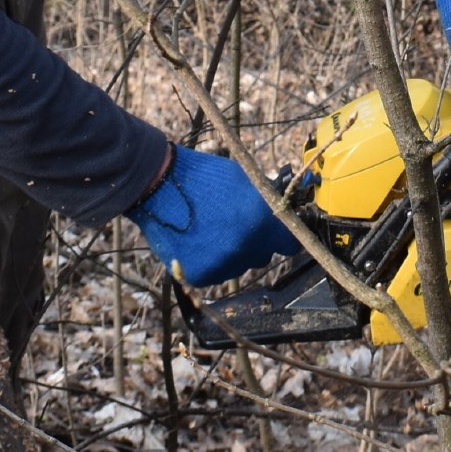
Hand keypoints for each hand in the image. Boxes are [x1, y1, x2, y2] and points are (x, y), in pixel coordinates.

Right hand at [129, 146, 304, 284]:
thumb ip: (265, 202)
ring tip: (212, 230)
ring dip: (232, 253)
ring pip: (239, 266)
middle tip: (236, 226)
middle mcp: (247, 247)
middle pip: (263, 255)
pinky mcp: (202, 275)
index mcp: (261, 221)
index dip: (283, 237)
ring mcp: (224, 264)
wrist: (160, 186)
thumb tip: (281, 212)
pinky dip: (210, 261)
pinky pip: (217, 273)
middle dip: (255, 243)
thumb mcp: (244, 181)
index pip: (290, 244)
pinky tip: (199, 241)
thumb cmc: (204, 176)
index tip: (276, 233)